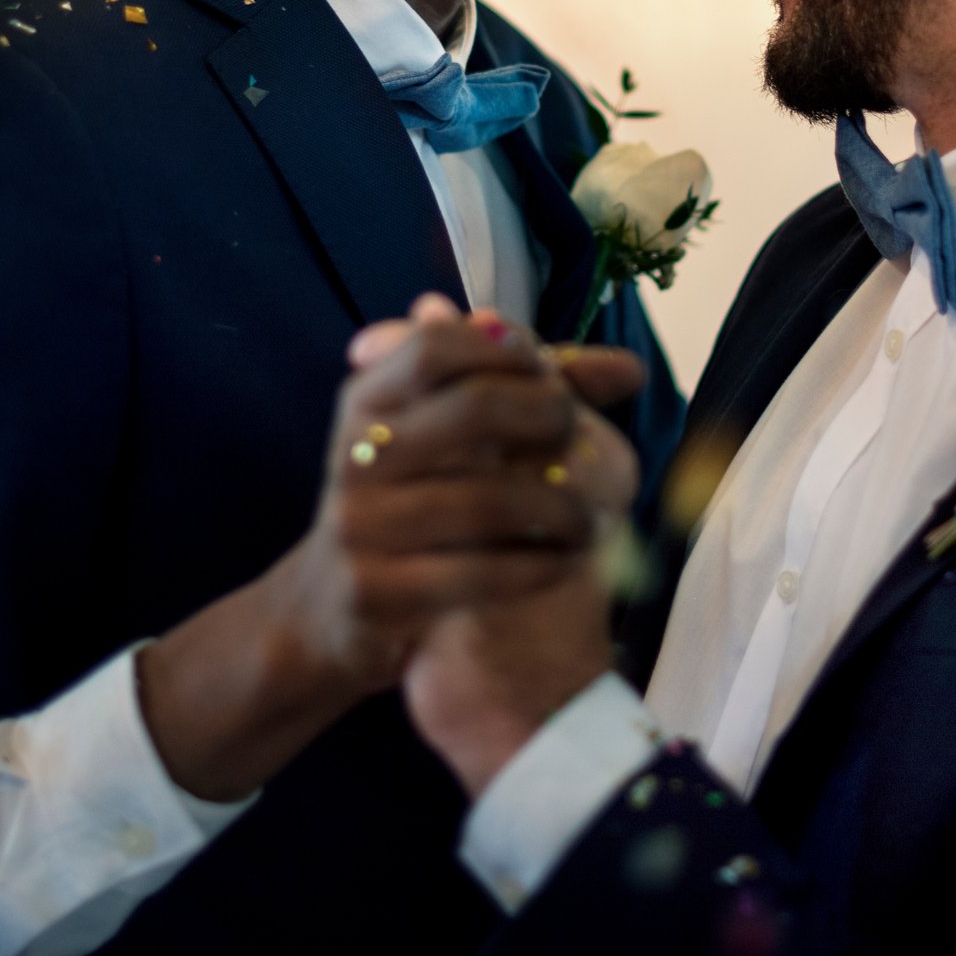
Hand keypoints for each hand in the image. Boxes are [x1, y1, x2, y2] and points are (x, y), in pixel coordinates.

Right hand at [136, 296, 640, 799]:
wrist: (325, 609)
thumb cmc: (406, 504)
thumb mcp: (437, 439)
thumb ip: (527, 396)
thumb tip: (630, 369)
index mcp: (368, 400)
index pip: (437, 346)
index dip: (506, 352)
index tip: (548, 373)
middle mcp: (358, 454)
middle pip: (475, 410)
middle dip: (547, 417)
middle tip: (577, 437)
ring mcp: (361, 525)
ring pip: (488, 500)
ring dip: (560, 509)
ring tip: (587, 519)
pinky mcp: (375, 591)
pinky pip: (480, 572)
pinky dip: (538, 565)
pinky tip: (562, 562)